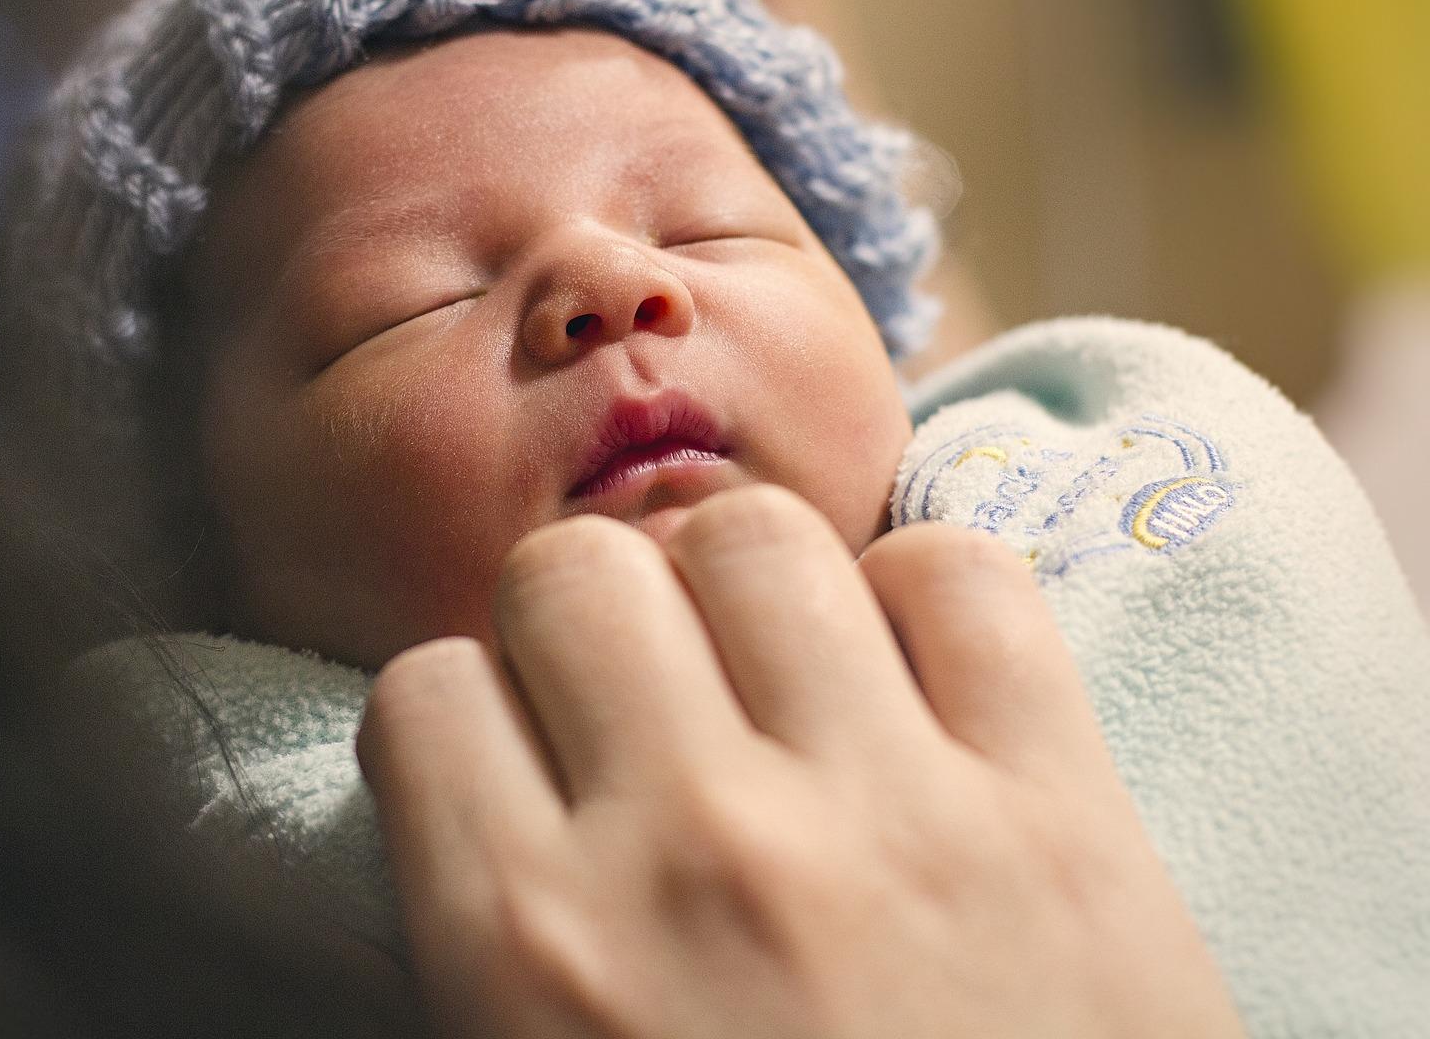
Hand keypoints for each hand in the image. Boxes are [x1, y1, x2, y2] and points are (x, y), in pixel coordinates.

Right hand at [357, 485, 1244, 1037]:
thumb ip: (480, 954)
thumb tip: (474, 809)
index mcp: (534, 952)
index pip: (427, 691)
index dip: (471, 720)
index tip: (525, 761)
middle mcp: (692, 848)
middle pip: (573, 572)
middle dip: (589, 626)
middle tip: (645, 705)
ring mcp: (888, 813)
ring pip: (752, 535)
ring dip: (740, 591)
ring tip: (775, 676)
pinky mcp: (1062, 811)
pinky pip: (962, 576)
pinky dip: (925, 600)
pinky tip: (914, 683)